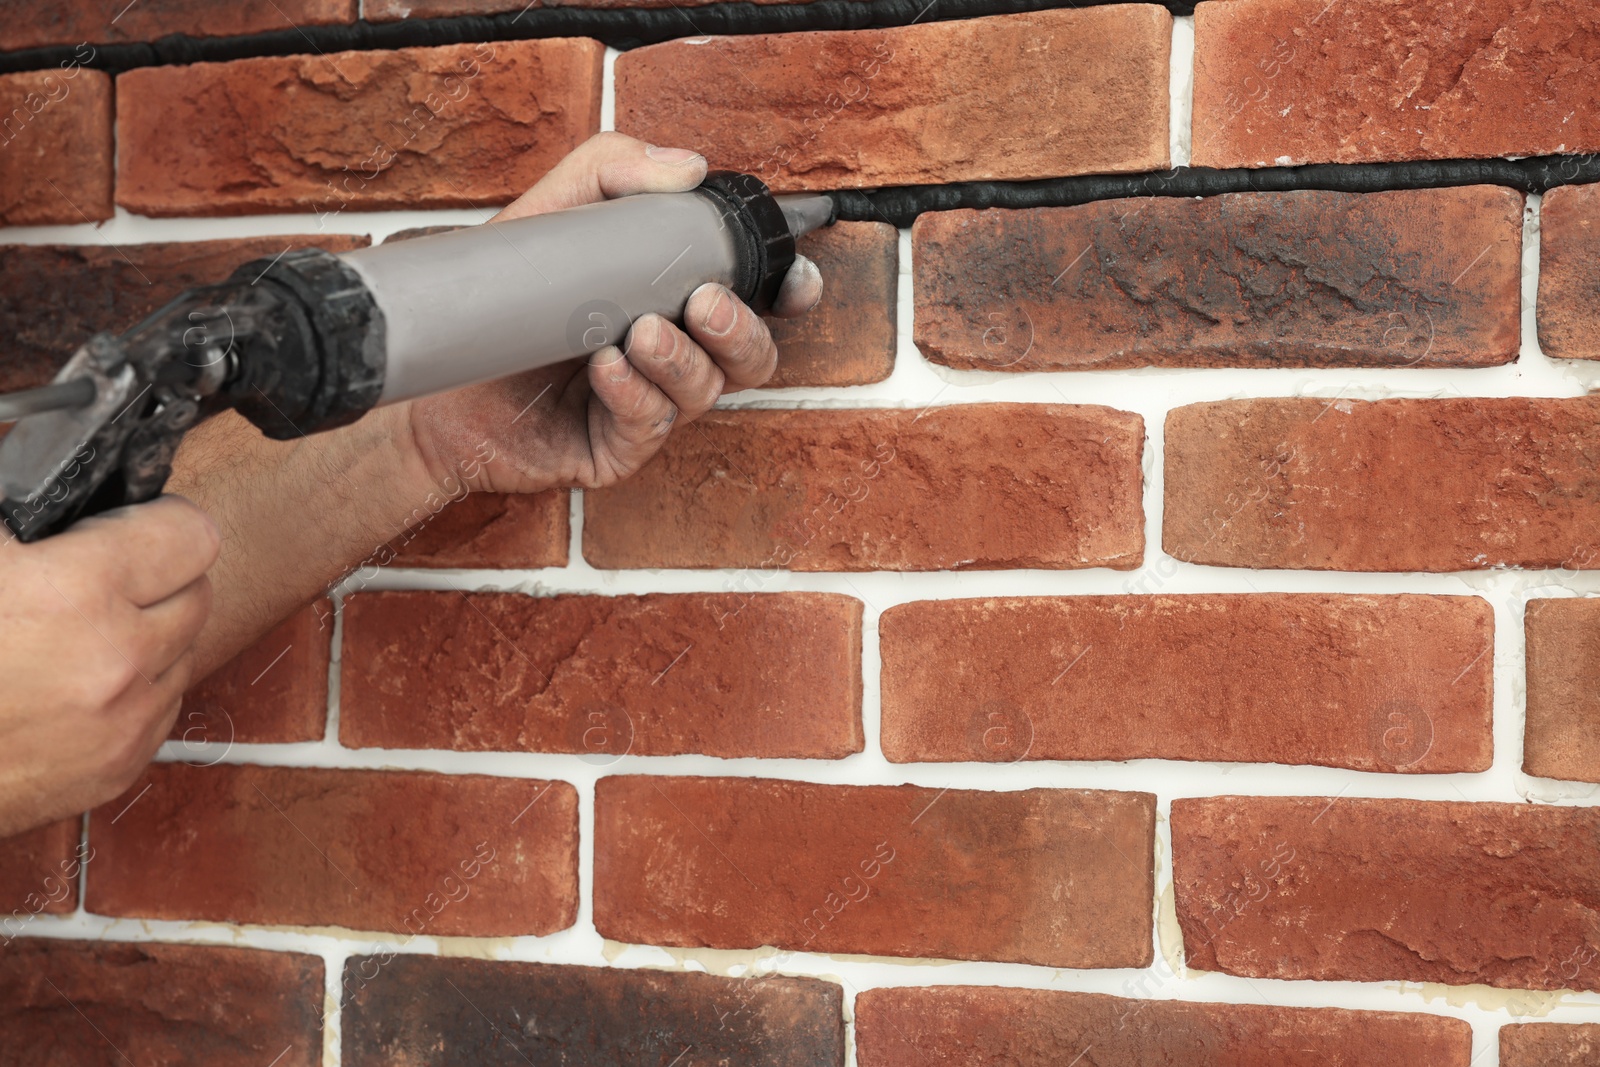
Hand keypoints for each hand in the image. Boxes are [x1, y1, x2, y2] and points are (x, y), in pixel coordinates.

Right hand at [0, 497, 218, 836]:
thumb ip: (24, 511)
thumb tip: (61, 480)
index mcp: (74, 592)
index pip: (191, 534)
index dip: (159, 520)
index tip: (135, 523)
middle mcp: (116, 662)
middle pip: (198, 593)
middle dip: (158, 578)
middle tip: (100, 576)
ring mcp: (121, 724)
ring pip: (185, 653)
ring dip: (150, 636)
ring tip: (79, 632)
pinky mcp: (115, 771)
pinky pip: (162, 709)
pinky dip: (135, 690)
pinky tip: (78, 680)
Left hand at [402, 132, 823, 493]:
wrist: (436, 375)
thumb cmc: (501, 299)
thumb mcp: (552, 212)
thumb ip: (614, 171)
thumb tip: (689, 168)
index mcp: (675, 301)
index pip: (755, 300)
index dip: (790, 294)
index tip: (796, 282)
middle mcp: (673, 358)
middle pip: (752, 357)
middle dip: (743, 331)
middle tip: (704, 302)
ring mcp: (648, 407)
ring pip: (707, 393)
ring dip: (682, 361)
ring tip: (638, 333)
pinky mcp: (615, 450)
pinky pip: (650, 426)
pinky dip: (636, 394)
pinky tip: (607, 369)